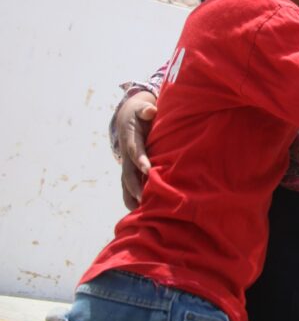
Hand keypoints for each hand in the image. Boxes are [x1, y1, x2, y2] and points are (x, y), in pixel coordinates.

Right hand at [115, 92, 156, 209]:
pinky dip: (131, 198)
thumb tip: (150, 112)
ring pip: (127, 182)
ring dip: (131, 195)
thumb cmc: (141, 113)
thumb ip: (146, 110)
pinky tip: (138, 212)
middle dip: (134, 185)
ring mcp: (127, 163)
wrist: (127, 118)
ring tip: (138, 211)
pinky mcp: (130, 170)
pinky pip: (129, 185)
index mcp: (130, 139)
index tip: (148, 169)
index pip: (135, 150)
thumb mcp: (142, 108)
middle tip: (142, 197)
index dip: (140, 159)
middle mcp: (126, 154)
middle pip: (128, 172)